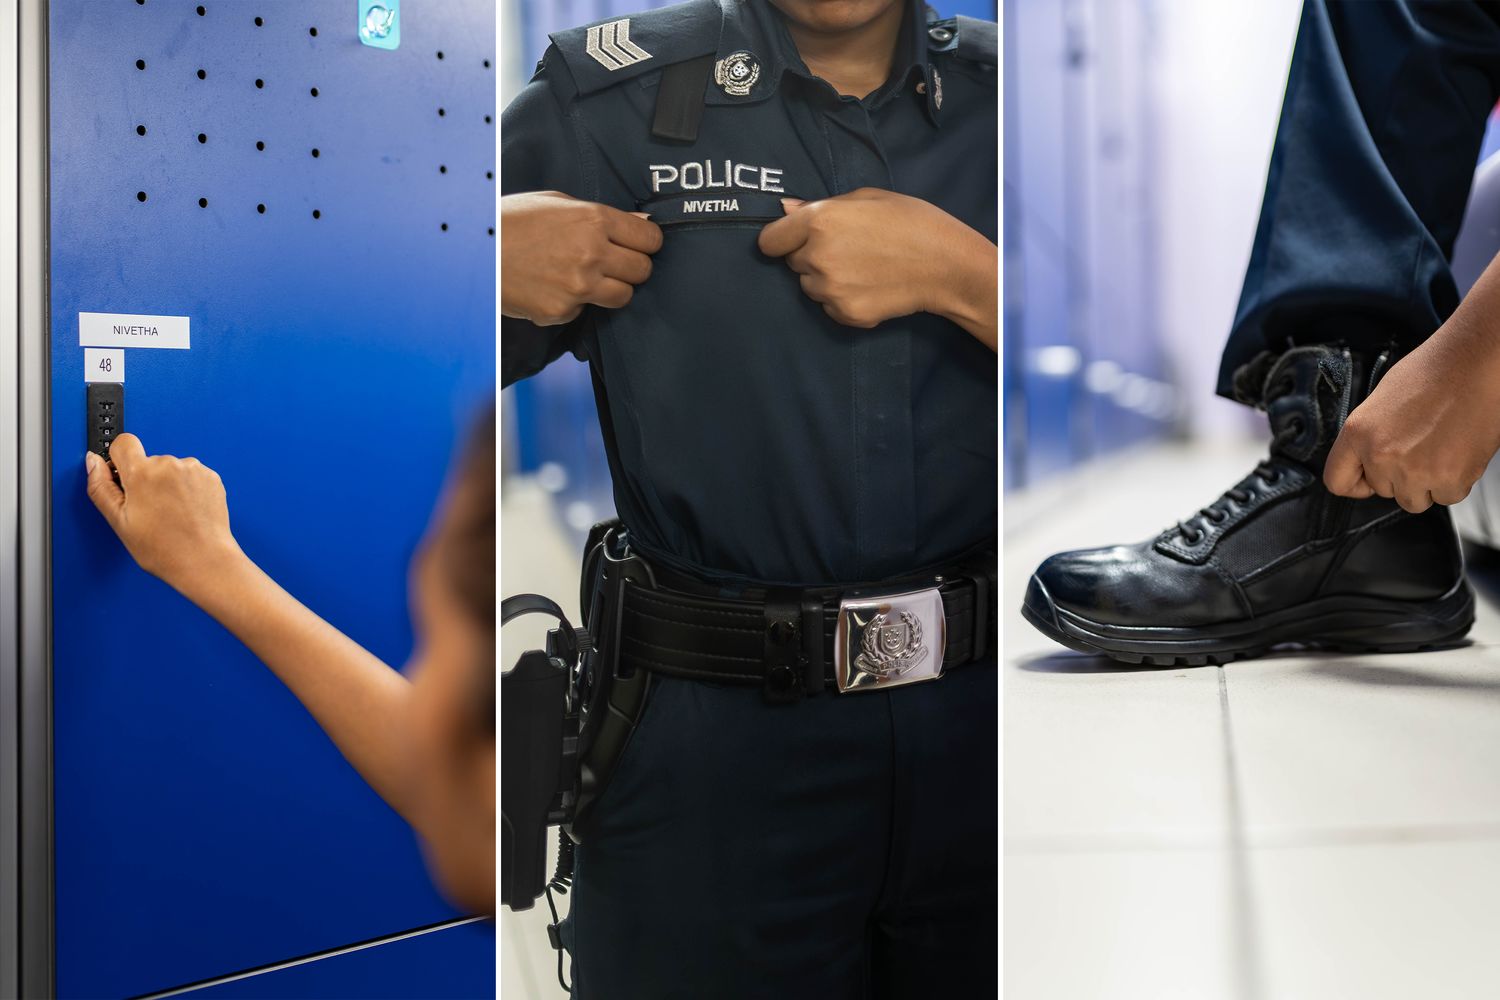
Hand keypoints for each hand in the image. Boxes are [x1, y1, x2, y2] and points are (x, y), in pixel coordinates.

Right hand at [85, 433, 243, 595]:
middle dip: (145, 479)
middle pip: (148, 460)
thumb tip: (94, 462)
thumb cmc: (164, 548)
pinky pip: (191, 475)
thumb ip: (101, 487)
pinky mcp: (211, 477)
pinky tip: (186, 510)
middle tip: (149, 509)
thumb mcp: (119, 521)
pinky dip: (187, 488)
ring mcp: (193, 469)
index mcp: (142, 472)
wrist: (204, 559)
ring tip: (171, 513)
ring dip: (168, 484)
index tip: (123, 476)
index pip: (123, 442)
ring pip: (170, 469)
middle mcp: (169, 465)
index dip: (119, 459)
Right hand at [501, 191, 662, 325]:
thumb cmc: (512, 221)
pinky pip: (586, 310)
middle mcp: (591, 253)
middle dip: (633, 267)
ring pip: (624, 296)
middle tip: (614, 263)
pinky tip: (553, 286)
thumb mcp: (557, 203)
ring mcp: (578, 286)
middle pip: (643, 270)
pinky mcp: (563, 311)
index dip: (647, 244)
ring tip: (586, 276)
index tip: (640, 246)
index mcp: (593, 219)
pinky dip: (575, 302)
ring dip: (612, 289)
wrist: (473, 251)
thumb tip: (642, 226)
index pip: (650, 240)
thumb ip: (602, 216)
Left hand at [757, 188, 996, 346]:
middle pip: (792, 263)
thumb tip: (785, 209)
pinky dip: (843, 300)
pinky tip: (870, 286)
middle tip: (847, 249)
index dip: (782, 239)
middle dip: (810, 256)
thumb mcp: (867, 198)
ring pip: (810, 287)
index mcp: (819, 222)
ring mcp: (830, 290)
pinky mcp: (845, 314)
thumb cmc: (910, 221)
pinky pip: (829, 307)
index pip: (769, 241)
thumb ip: (821, 205)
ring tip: (862, 268)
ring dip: (825, 279)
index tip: (794, 240)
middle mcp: (817, 257)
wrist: (945, 265)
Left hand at [1325, 332, 1499, 512]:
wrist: (1476, 363)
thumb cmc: (1435, 372)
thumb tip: (1369, 462)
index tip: (1366, 480)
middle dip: (1400, 476)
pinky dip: (1454, 481)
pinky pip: (1446, 496)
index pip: (1337, 481)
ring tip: (1439, 449)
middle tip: (1419, 447)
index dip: (1355, 483)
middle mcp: (1383, 455)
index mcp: (1359, 433)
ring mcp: (1417, 470)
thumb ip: (1370, 437)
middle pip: (1384, 491)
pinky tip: (1457, 452)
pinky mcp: (1451, 477)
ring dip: (1426, 483)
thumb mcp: (1381, 402)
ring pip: (1414, 500)